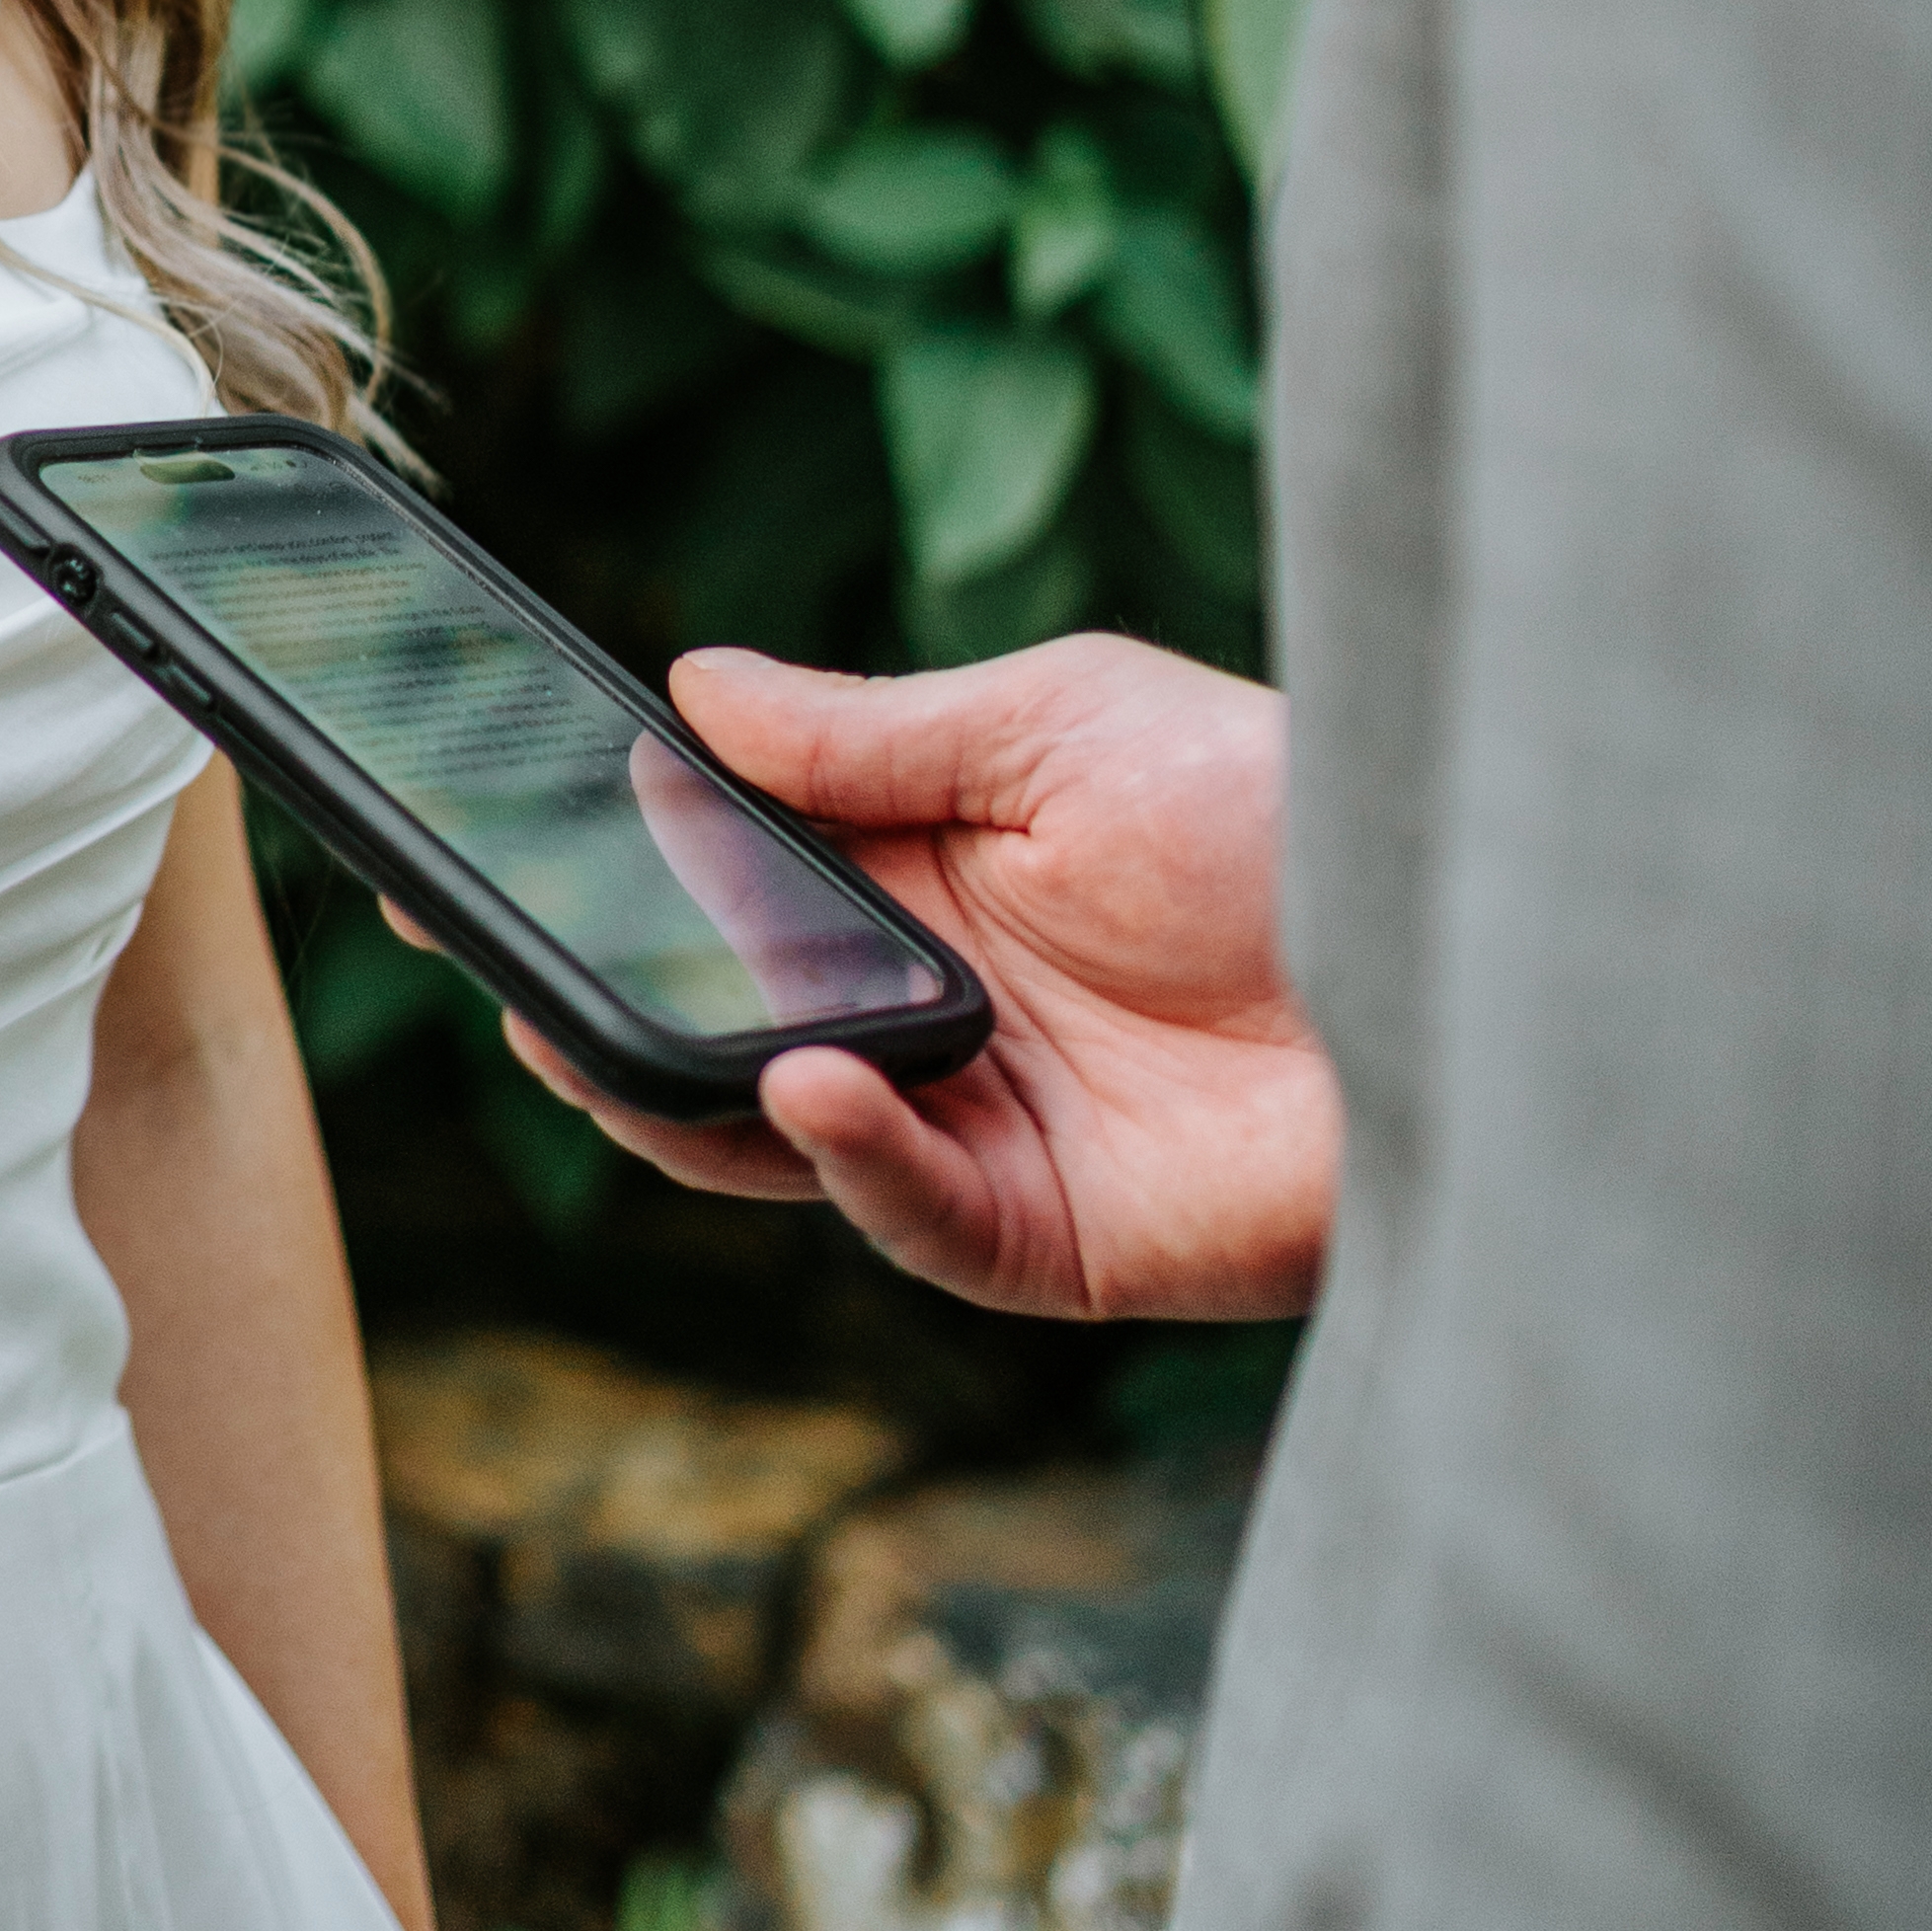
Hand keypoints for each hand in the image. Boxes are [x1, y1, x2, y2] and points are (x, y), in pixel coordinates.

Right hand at [390, 631, 1338, 1325]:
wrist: (1479, 942)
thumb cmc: (1289, 812)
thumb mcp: (1058, 722)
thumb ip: (869, 730)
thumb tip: (689, 692)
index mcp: (914, 881)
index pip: (709, 886)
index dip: (587, 871)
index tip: (452, 837)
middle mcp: (924, 1015)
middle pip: (707, 1026)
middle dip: (581, 993)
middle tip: (472, 944)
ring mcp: (978, 1133)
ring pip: (768, 1141)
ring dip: (671, 1088)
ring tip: (584, 1027)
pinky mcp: (1051, 1238)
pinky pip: (909, 1216)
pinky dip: (847, 1157)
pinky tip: (815, 1083)